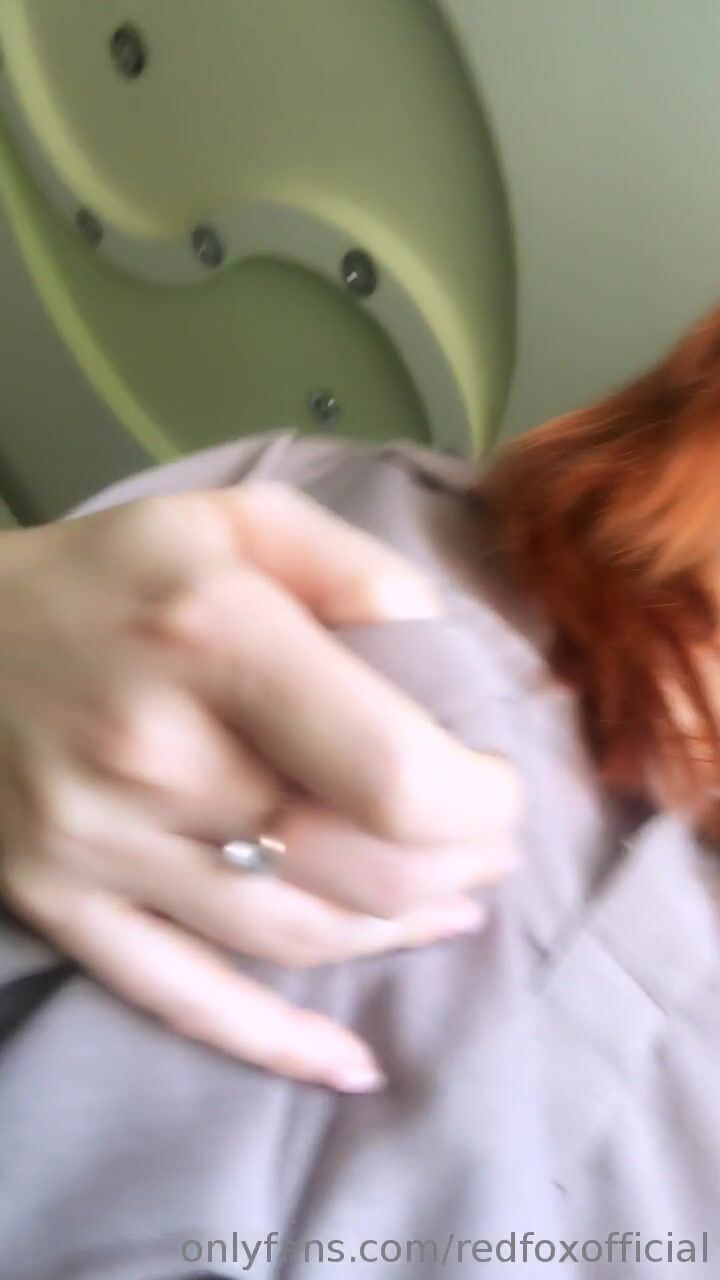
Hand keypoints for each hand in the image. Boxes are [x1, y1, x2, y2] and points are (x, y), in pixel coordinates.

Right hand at [0, 483, 519, 1088]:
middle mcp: (159, 757)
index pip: (393, 773)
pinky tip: (350, 1064)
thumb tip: (440, 649)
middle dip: (458, 865)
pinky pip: (184, 1001)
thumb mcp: (233, 520)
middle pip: (358, 869)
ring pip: (294, 938)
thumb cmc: (109, 575)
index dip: (480, 802)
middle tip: (490, 843)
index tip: (497, 783)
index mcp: (217, 640)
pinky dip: (278, 1045)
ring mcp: (104, 849)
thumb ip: (349, 567)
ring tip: (451, 906)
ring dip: (397, 932)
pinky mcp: (65, 907)